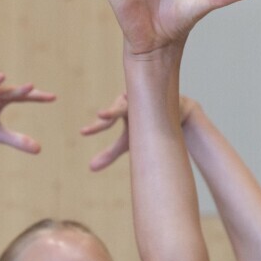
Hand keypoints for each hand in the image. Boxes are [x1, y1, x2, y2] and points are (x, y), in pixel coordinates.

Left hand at [80, 89, 200, 169]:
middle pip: (119, 107)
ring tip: (125, 103)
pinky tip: (156, 93)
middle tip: (101, 115)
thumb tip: (90, 168)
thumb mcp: (128, 142)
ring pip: (139, 99)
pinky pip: (157, 91)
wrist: (178, 114)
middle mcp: (131, 100)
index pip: (107, 120)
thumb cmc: (146, 127)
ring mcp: (148, 95)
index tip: (82, 132)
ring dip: (133, 103)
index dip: (96, 126)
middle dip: (112, 112)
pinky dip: (155, 93)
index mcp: (120, 110)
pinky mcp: (164, 93)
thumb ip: (110, 153)